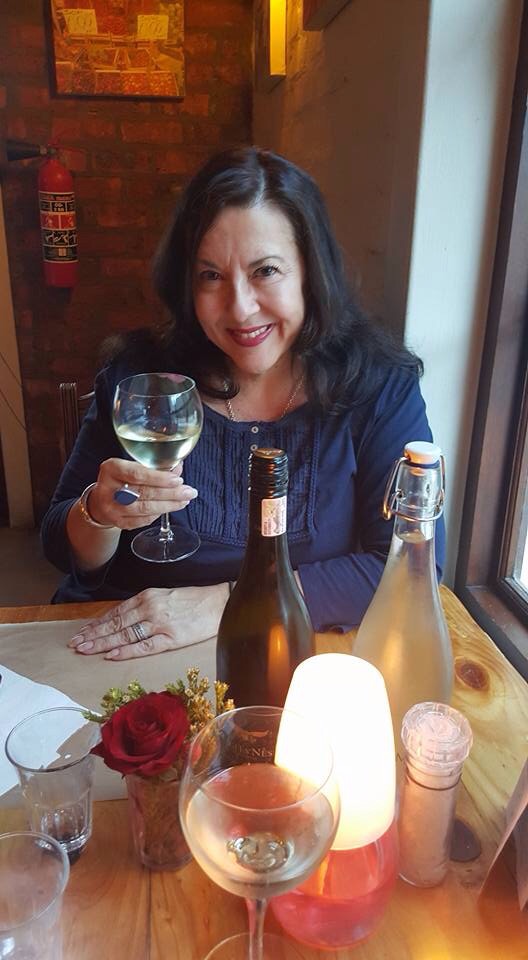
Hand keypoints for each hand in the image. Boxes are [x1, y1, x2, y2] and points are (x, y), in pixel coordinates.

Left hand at [68, 584, 228, 659]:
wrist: (221, 602)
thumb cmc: (194, 601)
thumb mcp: (165, 597)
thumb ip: (145, 607)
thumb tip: (123, 620)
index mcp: (147, 597)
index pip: (115, 612)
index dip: (96, 624)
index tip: (81, 633)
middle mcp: (149, 608)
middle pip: (115, 623)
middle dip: (93, 635)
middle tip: (75, 644)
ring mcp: (159, 624)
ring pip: (124, 634)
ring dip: (102, 643)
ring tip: (85, 650)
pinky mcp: (171, 638)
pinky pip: (144, 646)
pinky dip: (126, 650)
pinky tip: (112, 655)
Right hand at [86, 458, 197, 529]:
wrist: (101, 501)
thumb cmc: (121, 480)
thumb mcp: (132, 467)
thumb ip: (155, 467)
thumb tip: (178, 468)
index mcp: (111, 468)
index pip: (137, 473)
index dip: (159, 478)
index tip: (178, 480)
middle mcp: (108, 488)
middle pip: (144, 492)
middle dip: (170, 493)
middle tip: (189, 492)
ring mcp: (111, 508)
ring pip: (145, 508)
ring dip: (168, 505)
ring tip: (184, 501)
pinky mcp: (117, 522)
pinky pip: (143, 520)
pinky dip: (159, 514)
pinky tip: (170, 508)